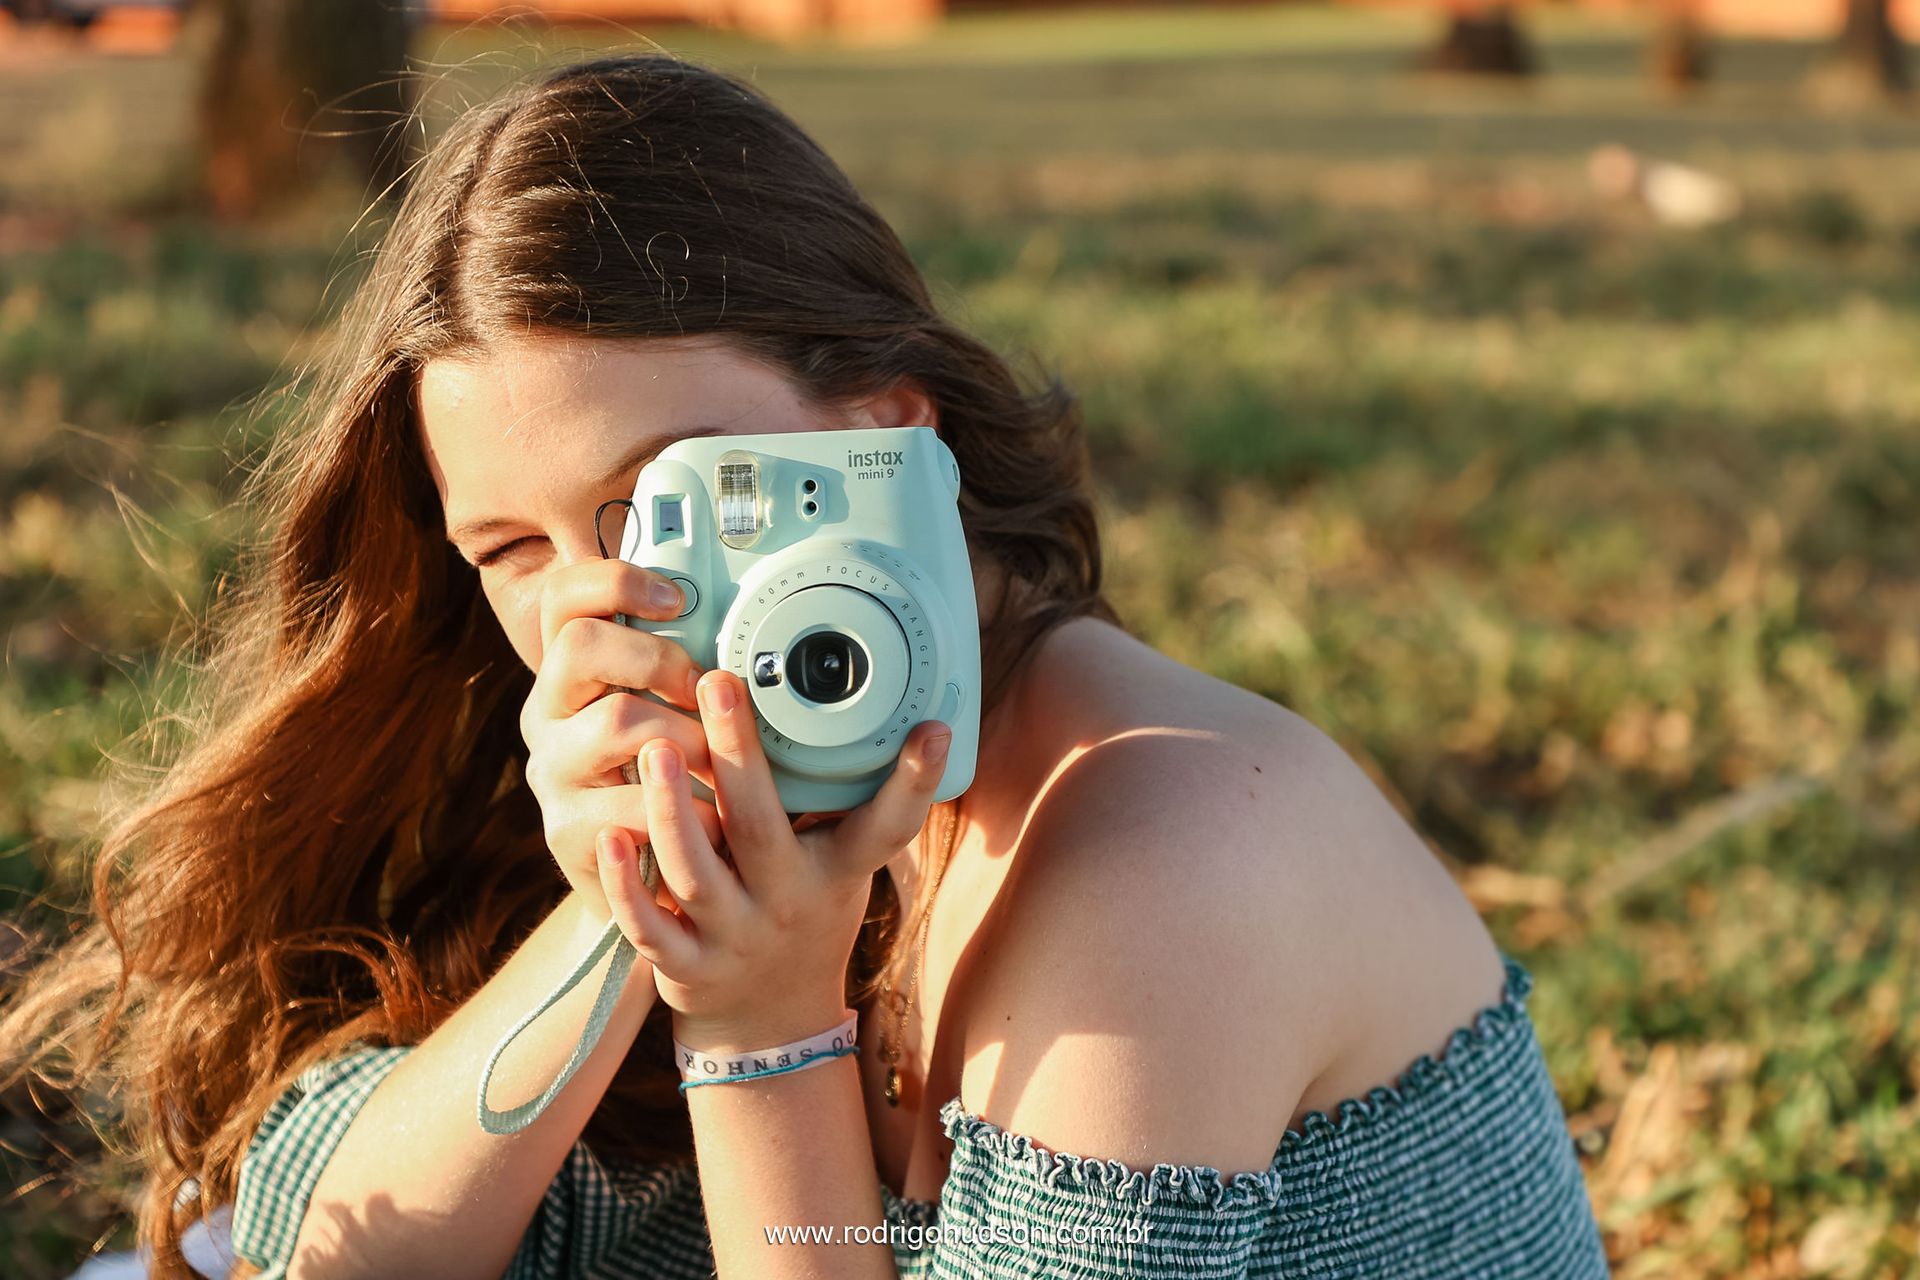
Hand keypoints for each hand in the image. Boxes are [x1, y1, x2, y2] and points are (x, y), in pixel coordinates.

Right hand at [520, 558, 726, 921]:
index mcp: (571, 672)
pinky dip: (687, 809)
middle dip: (660, 659)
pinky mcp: (565, 830)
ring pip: (617, 720)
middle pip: (582, 647)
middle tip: (702, 689)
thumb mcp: (675, 713)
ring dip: (687, 736)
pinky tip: (714, 818)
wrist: (653, 885)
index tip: (677, 599)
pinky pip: (630, 804)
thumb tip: (756, 625)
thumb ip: (690, 670)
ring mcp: (551, 771)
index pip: (566, 597)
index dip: (617, 582)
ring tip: (718, 760)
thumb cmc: (678, 782)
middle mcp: (548, 712)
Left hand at [594, 666, 953, 1052]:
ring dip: (670, 810)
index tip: (929, 729)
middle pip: (761, 828)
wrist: (771, 1024)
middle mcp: (788, 904)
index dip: (914, 782)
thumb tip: (838, 703)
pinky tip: (607, 836)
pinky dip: (625, 885)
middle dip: (739, 754)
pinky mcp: (686, 968)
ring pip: (696, 875)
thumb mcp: (838, 867)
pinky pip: (649, 928)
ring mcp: (734, 940)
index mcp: (837, 872)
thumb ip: (835, 806)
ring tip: (653, 748)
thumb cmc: (804, 912)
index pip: (887, 827)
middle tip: (717, 684)